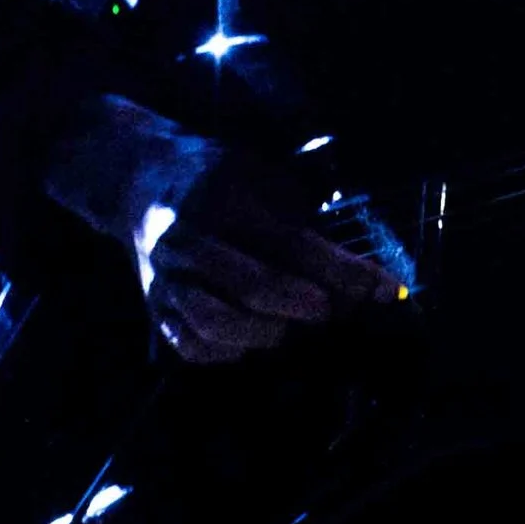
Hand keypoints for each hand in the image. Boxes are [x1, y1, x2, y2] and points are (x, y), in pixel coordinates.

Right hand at [44, 96, 399, 362]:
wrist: (139, 182)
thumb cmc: (218, 175)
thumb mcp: (262, 171)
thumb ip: (304, 211)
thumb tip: (358, 267)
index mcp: (225, 198)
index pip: (294, 243)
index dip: (344, 271)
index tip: (386, 290)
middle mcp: (190, 239)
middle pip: (254, 285)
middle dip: (304, 304)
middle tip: (332, 312)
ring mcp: (166, 276)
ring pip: (216, 322)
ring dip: (264, 333)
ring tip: (289, 329)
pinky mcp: (153, 305)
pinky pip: (189, 344)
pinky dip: (226, 352)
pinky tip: (250, 342)